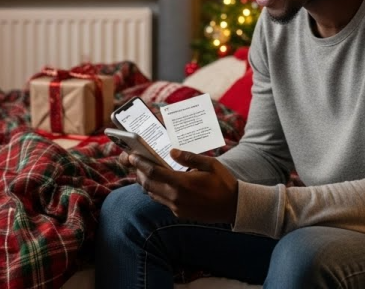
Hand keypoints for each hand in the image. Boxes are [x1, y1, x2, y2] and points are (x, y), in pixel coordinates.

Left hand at [121, 149, 238, 222]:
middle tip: (132, 161)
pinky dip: (155, 191)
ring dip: (145, 182)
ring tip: (142, 170)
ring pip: (152, 194)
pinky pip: (162, 200)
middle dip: (138, 172)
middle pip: (148, 184)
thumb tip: (172, 151)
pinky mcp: (179, 213)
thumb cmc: (223, 182)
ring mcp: (177, 207)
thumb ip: (189, 157)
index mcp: (182, 183)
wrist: (233, 207)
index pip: (153, 172)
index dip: (140, 163)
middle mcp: (176, 197)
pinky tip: (158, 182)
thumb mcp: (210, 164)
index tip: (132, 155)